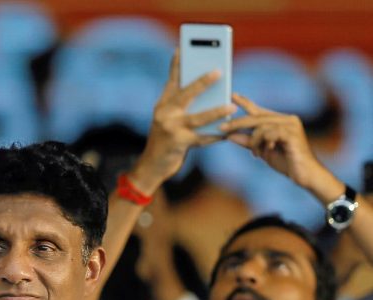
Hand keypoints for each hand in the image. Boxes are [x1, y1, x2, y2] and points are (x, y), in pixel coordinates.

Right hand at [132, 51, 235, 192]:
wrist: (151, 166)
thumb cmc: (165, 142)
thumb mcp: (169, 122)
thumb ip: (184, 109)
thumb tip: (211, 98)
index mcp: (162, 105)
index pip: (172, 81)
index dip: (176, 65)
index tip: (181, 48)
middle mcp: (164, 113)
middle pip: (186, 94)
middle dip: (202, 82)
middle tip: (219, 71)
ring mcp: (170, 128)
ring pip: (198, 117)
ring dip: (216, 111)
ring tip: (232, 107)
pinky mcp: (178, 143)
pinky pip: (202, 138)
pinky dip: (215, 136)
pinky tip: (227, 133)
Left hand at [221, 93, 329, 190]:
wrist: (305, 175)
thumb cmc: (286, 162)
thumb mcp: (262, 150)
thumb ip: (248, 142)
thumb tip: (229, 135)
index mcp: (281, 121)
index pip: (259, 110)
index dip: (245, 102)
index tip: (232, 95)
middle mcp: (288, 119)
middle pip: (256, 117)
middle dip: (238, 123)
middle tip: (222, 128)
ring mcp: (291, 125)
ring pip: (261, 126)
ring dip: (254, 141)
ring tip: (257, 154)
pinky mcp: (292, 134)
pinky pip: (269, 133)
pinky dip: (263, 143)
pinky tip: (266, 152)